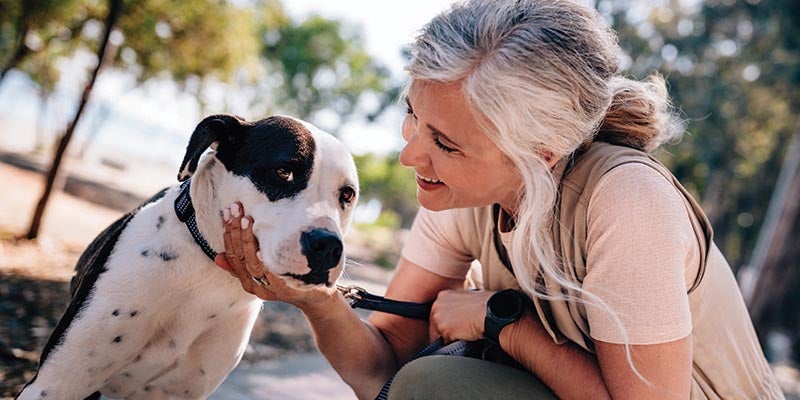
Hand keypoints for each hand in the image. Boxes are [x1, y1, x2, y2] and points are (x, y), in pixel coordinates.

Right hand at [215, 202, 335, 310]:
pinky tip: (260, 248)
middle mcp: (256, 287)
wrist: (317, 297)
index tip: (226, 213)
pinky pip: (272, 274)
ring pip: (252, 264)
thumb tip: (218, 257)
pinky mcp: (285, 289)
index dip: (227, 234)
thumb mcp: (265, 273)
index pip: (232, 256)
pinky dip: (264, 260)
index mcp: (248, 282)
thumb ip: (244, 265)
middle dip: (235, 231)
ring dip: (248, 240)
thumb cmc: (290, 279)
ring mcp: (270, 289)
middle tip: (235, 209)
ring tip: (247, 220)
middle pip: (240, 257)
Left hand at [428, 289, 493, 342]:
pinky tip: (464, 337)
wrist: (491, 312)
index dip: (446, 321)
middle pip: (435, 324)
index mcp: (443, 295)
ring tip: (463, 334)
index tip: (453, 326)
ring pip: (439, 334)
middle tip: (458, 332)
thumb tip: (458, 314)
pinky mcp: (444, 330)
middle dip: (445, 330)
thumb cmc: (485, 304)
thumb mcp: (467, 297)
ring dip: (449, 337)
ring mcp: (439, 318)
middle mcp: (437, 305)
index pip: (438, 313)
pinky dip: (453, 342)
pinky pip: (445, 342)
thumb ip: (458, 304)